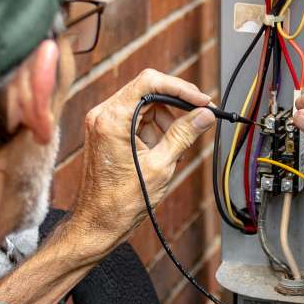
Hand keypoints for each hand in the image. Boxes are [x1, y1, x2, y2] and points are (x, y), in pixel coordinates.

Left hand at [68, 68, 215, 249]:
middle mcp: (103, 114)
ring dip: (166, 121)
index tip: (202, 100)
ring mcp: (103, 122)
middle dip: (176, 106)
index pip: (150, 81)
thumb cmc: (121, 201)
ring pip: (145, 105)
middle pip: (148, 90)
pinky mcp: (107, 132)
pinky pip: (137, 119)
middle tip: (199, 119)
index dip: (180, 88)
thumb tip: (205, 114)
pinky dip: (154, 130)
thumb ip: (184, 135)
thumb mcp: (161, 165)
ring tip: (175, 149)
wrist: (98, 222)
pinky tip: (163, 152)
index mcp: (112, 118)